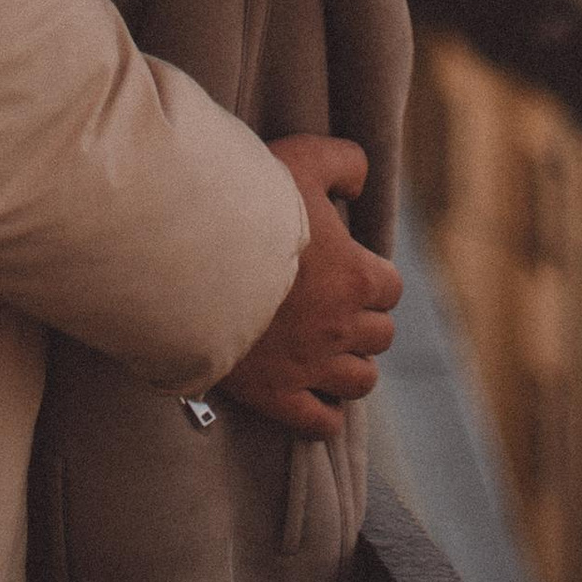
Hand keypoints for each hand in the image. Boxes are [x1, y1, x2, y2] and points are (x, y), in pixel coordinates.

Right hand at [217, 137, 401, 440]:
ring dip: (352, 366)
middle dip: (364, 321)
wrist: (191, 258)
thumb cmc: (248, 204)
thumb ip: (344, 160)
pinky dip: (326, 415)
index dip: (372, 276)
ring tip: (330, 350)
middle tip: (336, 307)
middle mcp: (341, 327)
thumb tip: (360, 180)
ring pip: (360, 381)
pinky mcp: (277, 395)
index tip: (349, 268)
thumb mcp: (303, 158)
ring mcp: (310, 366)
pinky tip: (316, 397)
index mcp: (354, 276)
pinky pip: (320, 423)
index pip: (390, 288)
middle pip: (380, 336)